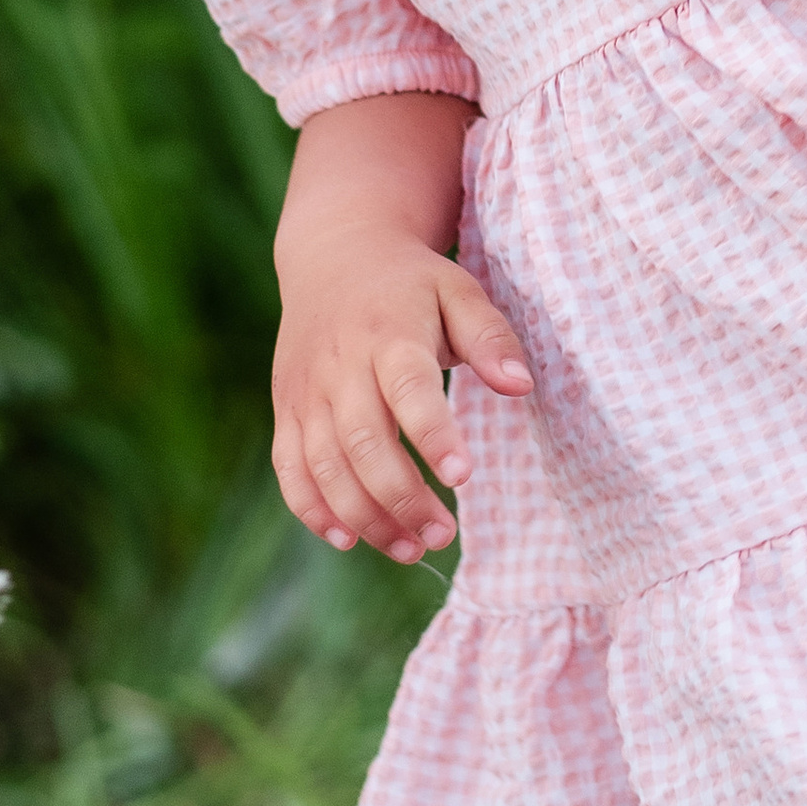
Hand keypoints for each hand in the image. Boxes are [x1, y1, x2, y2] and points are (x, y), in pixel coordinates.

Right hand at [270, 94, 533, 561]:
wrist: (333, 256)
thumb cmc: (411, 283)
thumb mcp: (458, 290)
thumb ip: (490, 337)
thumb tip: (520, 386)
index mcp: (390, 333)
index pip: (409, 390)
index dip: (434, 435)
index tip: (463, 477)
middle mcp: (341, 366)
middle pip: (363, 441)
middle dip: (401, 497)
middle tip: (443, 535)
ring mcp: (306, 392)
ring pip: (325, 466)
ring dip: (364, 516)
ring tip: (411, 550)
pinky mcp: (286, 410)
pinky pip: (289, 468)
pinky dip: (312, 509)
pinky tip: (349, 539)